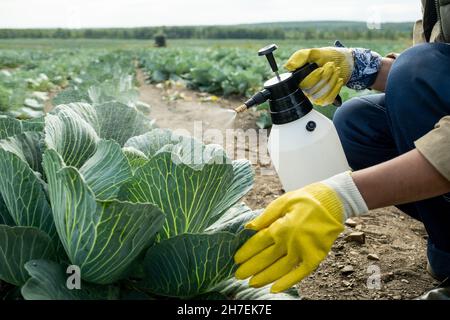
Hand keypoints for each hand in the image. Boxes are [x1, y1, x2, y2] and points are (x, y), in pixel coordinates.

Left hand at [234, 172, 367, 292]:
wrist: (332, 201)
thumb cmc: (305, 200)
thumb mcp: (282, 202)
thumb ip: (265, 216)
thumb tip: (248, 227)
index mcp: (280, 226)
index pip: (258, 243)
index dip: (246, 252)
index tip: (236, 259)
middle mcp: (289, 241)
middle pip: (266, 258)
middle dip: (250, 268)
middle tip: (238, 275)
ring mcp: (303, 250)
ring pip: (280, 269)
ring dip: (264, 277)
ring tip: (252, 283)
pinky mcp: (315, 257)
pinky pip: (299, 273)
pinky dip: (287, 282)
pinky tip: (274, 289)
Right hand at [285, 47, 353, 105]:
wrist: (343, 61)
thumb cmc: (327, 56)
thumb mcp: (314, 53)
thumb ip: (300, 57)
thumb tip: (288, 66)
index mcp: (298, 78)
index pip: (301, 84)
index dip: (312, 78)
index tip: (321, 69)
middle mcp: (304, 89)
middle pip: (311, 90)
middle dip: (325, 77)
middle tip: (331, 65)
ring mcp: (313, 96)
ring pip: (320, 96)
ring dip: (331, 81)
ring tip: (336, 70)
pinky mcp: (323, 100)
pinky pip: (327, 100)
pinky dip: (335, 89)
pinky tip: (339, 80)